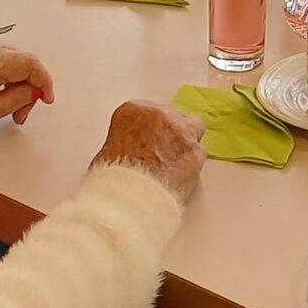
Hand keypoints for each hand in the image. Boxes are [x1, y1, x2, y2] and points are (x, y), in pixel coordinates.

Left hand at [0, 45, 53, 137]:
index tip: (45, 99)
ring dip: (20, 81)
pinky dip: (8, 76)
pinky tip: (2, 95)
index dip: (43, 81)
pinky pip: (0, 60)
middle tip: (23, 111)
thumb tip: (32, 92)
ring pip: (13, 59)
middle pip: (24, 60)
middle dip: (32, 85)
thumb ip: (11, 101)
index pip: (29, 63)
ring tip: (12, 107)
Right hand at [92, 100, 206, 203]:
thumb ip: (125, 141)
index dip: (151, 127)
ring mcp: (181, 132)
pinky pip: (201, 152)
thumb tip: (127, 152)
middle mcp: (161, 115)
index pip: (149, 110)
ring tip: (176, 159)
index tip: (149, 137)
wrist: (129, 198)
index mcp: (134, 110)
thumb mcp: (107, 151)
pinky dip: (193, 161)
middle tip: (162, 150)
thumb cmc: (114, 178)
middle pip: (174, 115)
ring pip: (194, 127)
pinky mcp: (196, 153)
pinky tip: (182, 173)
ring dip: (186, 140)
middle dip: (169, 131)